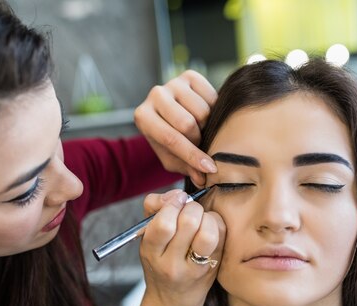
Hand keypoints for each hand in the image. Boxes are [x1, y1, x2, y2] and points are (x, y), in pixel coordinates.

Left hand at [134, 70, 217, 186]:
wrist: (172, 116)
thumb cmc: (169, 141)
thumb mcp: (172, 159)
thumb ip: (185, 168)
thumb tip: (203, 179)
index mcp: (143, 116)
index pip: (170, 138)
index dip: (192, 155)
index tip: (210, 168)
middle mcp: (154, 95)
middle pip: (187, 123)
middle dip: (198, 139)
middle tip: (199, 144)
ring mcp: (172, 83)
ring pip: (202, 110)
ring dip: (206, 125)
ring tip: (199, 128)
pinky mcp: (190, 75)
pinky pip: (212, 96)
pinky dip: (213, 109)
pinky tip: (204, 114)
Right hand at [134, 189, 225, 305]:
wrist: (173, 302)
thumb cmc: (159, 263)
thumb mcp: (147, 240)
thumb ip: (154, 210)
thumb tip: (175, 195)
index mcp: (151, 253)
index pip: (163, 223)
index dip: (172, 204)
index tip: (175, 201)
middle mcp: (172, 264)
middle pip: (189, 222)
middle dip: (191, 208)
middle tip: (188, 210)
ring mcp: (196, 268)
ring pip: (209, 231)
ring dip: (206, 217)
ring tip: (200, 219)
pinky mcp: (214, 267)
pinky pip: (221, 235)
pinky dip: (216, 223)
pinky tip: (209, 227)